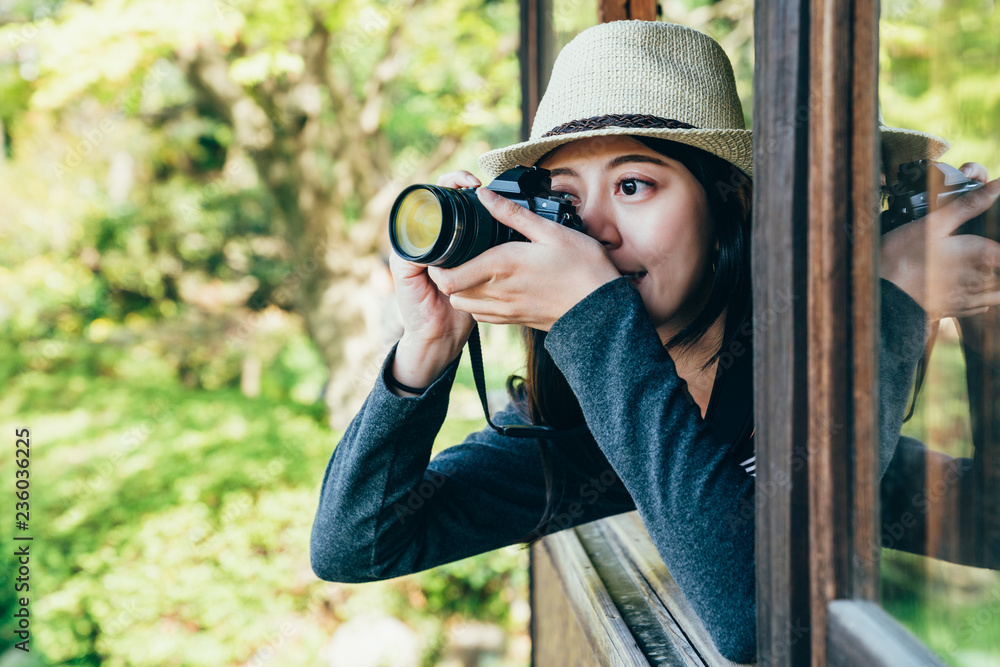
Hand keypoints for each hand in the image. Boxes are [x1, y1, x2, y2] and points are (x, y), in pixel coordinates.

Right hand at [388, 171, 480, 391]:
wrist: (442, 338)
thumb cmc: (461, 307)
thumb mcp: (481, 273)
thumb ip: (487, 251)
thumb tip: (510, 228)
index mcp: (441, 240)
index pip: (445, 200)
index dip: (457, 184)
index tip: (477, 182)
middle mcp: (423, 240)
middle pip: (431, 200)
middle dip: (449, 184)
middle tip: (469, 182)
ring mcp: (409, 250)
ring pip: (419, 213)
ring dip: (436, 198)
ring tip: (459, 189)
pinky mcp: (401, 264)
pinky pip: (411, 238)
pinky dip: (426, 227)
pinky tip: (445, 218)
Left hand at [426, 185, 621, 330]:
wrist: (603, 312)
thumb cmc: (582, 269)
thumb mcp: (550, 231)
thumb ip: (512, 213)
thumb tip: (483, 195)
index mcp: (500, 267)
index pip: (446, 278)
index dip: (438, 265)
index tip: (446, 248)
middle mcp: (497, 292)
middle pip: (451, 292)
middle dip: (448, 274)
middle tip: (458, 254)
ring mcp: (506, 310)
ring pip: (465, 306)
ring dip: (462, 289)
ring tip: (475, 269)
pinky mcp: (515, 320)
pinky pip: (483, 316)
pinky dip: (479, 302)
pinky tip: (493, 286)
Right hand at [880, 165, 999, 320]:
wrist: (883, 296)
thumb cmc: (904, 258)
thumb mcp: (932, 224)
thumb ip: (967, 206)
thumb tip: (996, 187)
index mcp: (981, 253)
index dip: (996, 247)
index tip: (989, 245)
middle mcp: (980, 277)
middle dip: (994, 262)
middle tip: (981, 255)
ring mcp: (969, 296)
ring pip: (997, 292)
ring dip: (994, 283)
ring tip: (983, 272)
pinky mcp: (957, 309)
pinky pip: (982, 306)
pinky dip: (983, 298)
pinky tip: (972, 288)